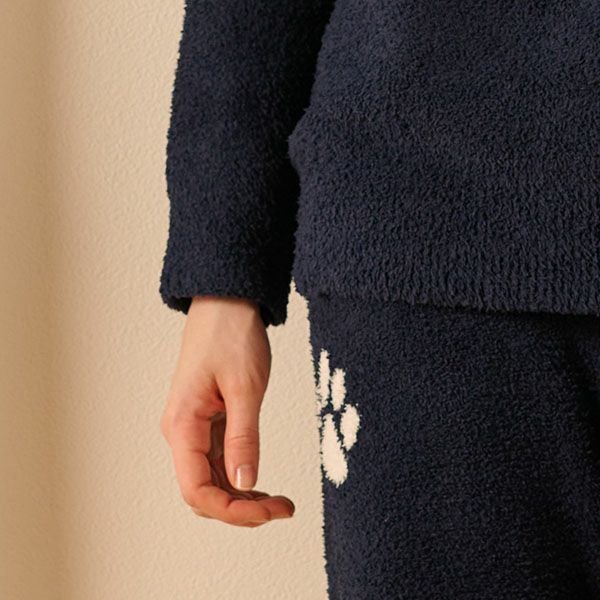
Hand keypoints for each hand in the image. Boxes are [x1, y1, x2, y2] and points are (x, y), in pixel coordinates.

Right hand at [160, 295, 294, 526]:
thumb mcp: (245, 388)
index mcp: (182, 426)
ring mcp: (193, 428)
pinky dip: (241, 476)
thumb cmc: (231, 336)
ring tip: (280, 501)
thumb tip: (244, 485)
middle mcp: (182, 432)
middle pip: (204, 491)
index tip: (269, 513)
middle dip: (242, 509)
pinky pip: (219, 460)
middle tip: (283, 508)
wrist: (225, 303)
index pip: (197, 491)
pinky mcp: (206, 421)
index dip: (232, 512)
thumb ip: (244, 438)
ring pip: (212, 480)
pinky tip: (263, 482)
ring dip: (243, 496)